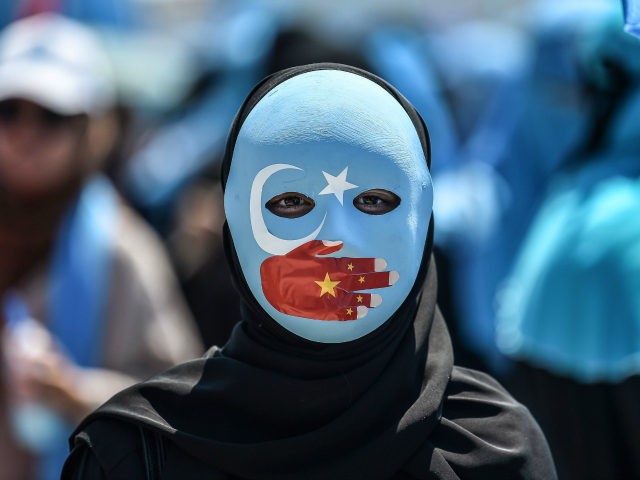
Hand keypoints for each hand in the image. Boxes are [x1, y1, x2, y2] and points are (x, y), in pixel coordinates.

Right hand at [260, 240, 397, 320]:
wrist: (271, 286)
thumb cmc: (288, 265)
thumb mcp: (304, 249)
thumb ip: (323, 247)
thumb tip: (339, 243)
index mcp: (330, 267)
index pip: (356, 265)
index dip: (370, 265)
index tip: (383, 263)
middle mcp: (333, 283)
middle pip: (361, 282)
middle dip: (379, 280)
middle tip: (395, 278)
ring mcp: (329, 298)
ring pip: (355, 299)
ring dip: (369, 299)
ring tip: (381, 300)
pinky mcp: (322, 311)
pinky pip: (341, 314)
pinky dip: (353, 314)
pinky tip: (364, 313)